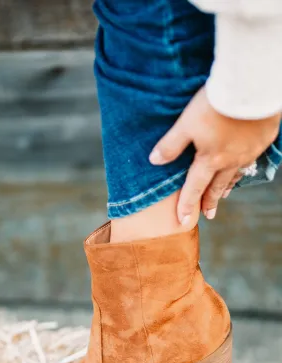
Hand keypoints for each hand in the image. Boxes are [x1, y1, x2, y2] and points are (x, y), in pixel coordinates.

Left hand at [149, 87, 280, 222]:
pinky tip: (242, 167)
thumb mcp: (186, 124)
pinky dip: (242, 169)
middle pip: (217, 186)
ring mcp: (249, 152)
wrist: (251, 87)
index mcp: (211, 160)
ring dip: (226, 187)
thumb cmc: (216, 105)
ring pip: (235, 175)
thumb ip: (171, 145)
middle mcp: (231, 161)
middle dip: (210, 202)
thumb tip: (154, 161)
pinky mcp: (262, 139)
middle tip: (208, 215)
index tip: (183, 220)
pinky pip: (250, 161)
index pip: (195, 188)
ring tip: (223, 195)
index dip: (187, 205)